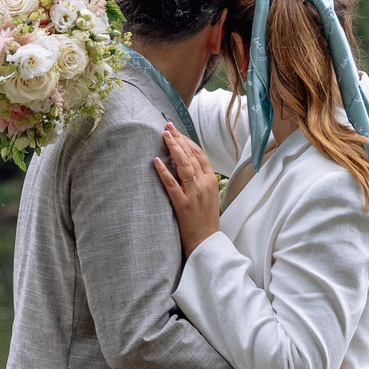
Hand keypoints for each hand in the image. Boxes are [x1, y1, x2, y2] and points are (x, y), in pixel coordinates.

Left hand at [151, 123, 221, 255]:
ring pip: (184, 165)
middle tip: (167, 127)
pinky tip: (156, 161)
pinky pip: (172, 184)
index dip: (188, 141)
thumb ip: (199, 179)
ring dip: (173, 149)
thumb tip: (185, 164)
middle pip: (191, 156)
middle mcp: (204, 184)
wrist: (206, 241)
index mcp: (211, 180)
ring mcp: (194, 194)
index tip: (177, 132)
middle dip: (179, 139)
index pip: (200, 155)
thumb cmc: (204, 219)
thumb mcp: (207, 195)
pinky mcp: (183, 204)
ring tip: (164, 136)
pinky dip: (164, 171)